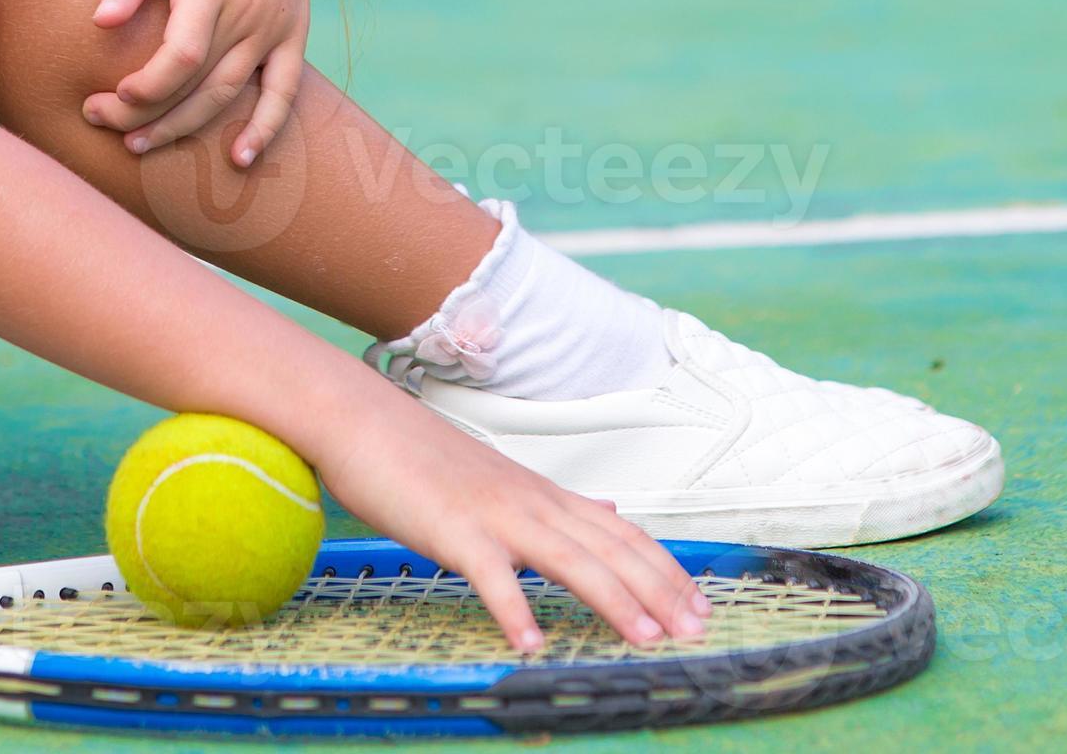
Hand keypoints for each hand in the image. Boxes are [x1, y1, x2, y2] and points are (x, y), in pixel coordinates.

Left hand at [89, 0, 312, 166]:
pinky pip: (284, 90)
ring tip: (140, 143)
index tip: (108, 95)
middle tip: (102, 124)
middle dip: (147, 114)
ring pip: (230, 95)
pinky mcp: (292, 32)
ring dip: (186, 128)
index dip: (144, 87)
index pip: (181, 56)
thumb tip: (100, 23)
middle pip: (199, 84)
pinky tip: (240, 160)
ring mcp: (276, 24)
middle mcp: (250, 9)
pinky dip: (266, 127)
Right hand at [310, 394, 709, 654]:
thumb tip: (610, 513)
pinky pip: (489, 576)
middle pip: (610, 550)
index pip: (624, 536)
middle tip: (697, 630)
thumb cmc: (427, 459)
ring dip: (612, 601)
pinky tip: (530, 645)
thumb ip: (560, 505)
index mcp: (546, 497)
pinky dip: (512, 610)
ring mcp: (495, 515)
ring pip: (569, 560)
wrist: (366, 421)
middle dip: (659, 592)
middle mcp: (533, 504)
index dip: (665, 571)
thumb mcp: (506, 480)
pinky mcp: (454, 531)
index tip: (700, 605)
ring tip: (645, 640)